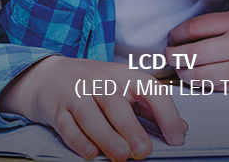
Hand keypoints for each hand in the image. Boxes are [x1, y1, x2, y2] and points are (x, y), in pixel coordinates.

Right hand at [0, 56, 186, 161]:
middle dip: (132, 129)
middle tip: (144, 151)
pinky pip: (67, 126)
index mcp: (126, 76)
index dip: (167, 114)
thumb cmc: (97, 84)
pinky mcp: (57, 109)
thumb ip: (151, 108)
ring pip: (90, 116)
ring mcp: (77, 94)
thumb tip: (180, 130)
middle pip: (117, 105)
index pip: (152, 91)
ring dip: (106, 137)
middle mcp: (102, 82)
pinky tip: (90, 153)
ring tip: (121, 156)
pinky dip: (78, 140)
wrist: (48, 74)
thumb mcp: (126, 88)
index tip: (176, 138)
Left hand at [166, 12, 228, 91]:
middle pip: (190, 54)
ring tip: (183, 69)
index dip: (177, 34)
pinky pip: (213, 89)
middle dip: (173, 56)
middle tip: (170, 55)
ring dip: (184, 73)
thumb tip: (188, 35)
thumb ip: (220, 24)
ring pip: (197, 76)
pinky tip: (202, 79)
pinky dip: (202, 85)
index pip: (193, 28)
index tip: (174, 37)